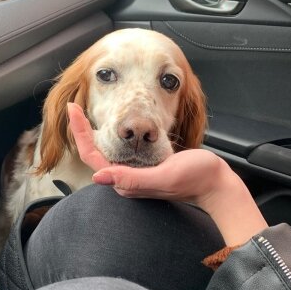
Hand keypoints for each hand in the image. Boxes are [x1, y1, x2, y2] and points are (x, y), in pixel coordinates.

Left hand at [67, 102, 267, 245]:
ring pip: (104, 151)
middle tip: (74, 106)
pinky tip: (110, 124)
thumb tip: (99, 176)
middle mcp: (126, 179)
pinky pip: (119, 150)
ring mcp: (134, 173)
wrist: (216, 183)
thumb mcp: (164, 176)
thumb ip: (133, 179)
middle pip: (93, 153)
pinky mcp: (144, 166)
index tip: (74, 109)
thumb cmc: (196, 178)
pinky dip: (110, 135)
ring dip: (92, 132)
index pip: (92, 156)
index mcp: (126, 182)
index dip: (80, 132)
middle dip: (81, 130)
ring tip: (83, 112)